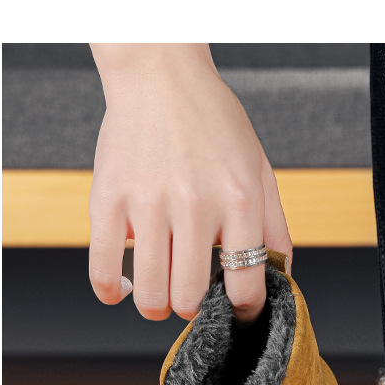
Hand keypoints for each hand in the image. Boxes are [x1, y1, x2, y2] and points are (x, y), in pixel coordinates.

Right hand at [88, 44, 291, 325]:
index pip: (245, 286)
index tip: (235, 310)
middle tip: (190, 295)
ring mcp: (147, 203)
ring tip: (160, 294)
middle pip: (189, 300)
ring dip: (156, 306)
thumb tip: (281, 276)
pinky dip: (111, 293)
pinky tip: (122, 288)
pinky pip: (103, 272)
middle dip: (192, 310)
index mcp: (239, 200)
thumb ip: (274, 226)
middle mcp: (195, 204)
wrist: (159, 73)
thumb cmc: (212, 122)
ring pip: (150, 295)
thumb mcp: (259, 168)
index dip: (243, 310)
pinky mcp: (108, 199)